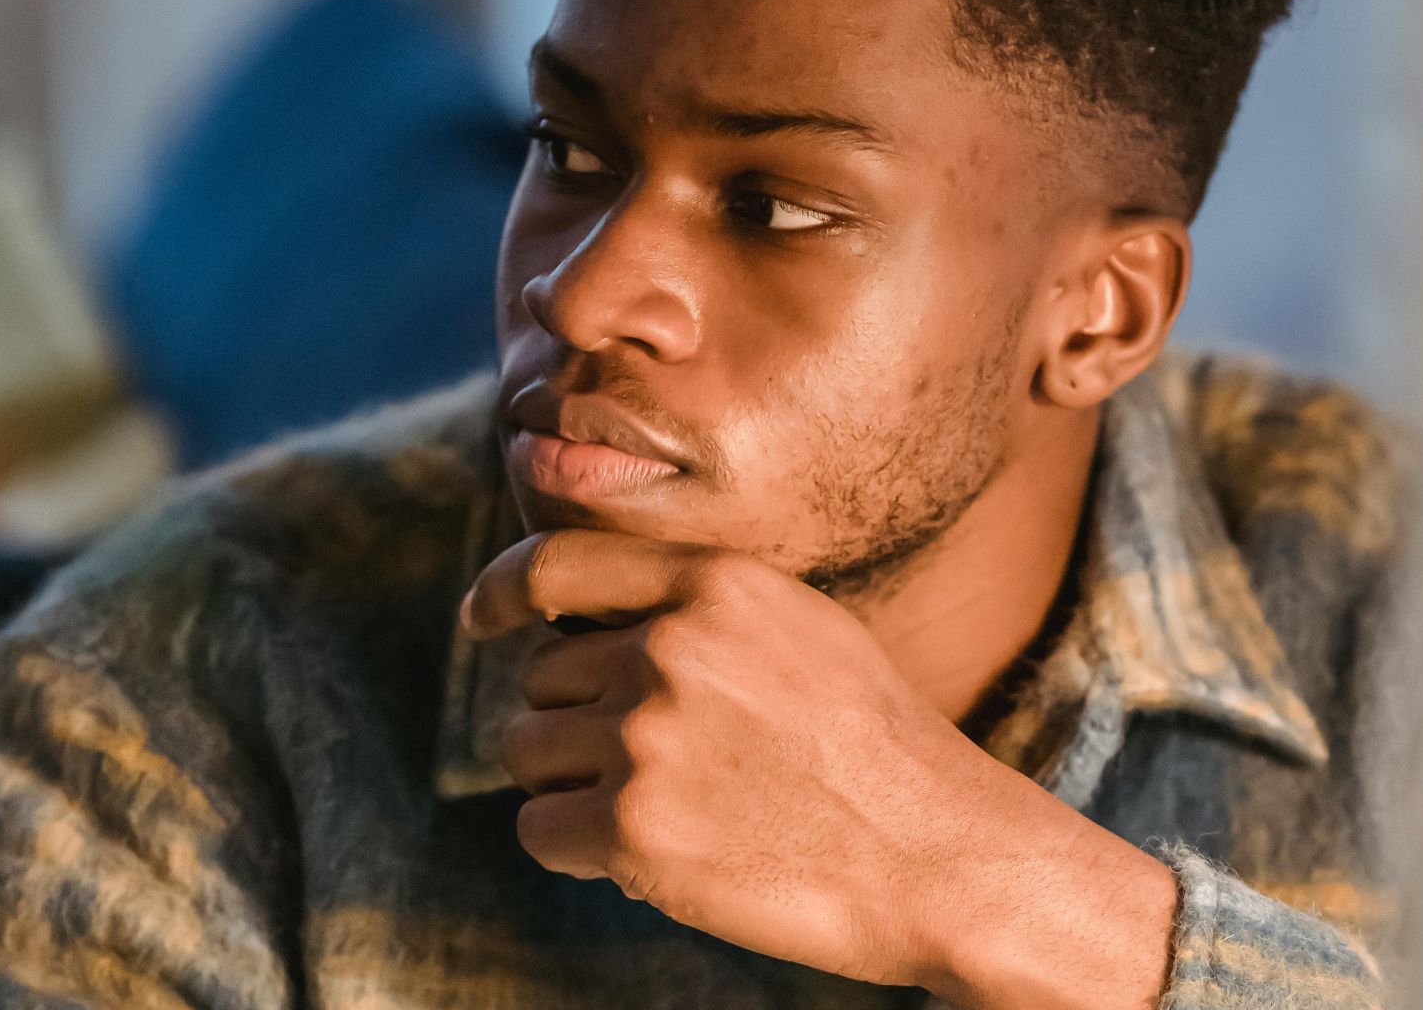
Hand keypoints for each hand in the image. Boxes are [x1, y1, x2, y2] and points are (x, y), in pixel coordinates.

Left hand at [460, 529, 1176, 1006]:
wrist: (941, 855)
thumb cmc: (879, 753)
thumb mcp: (803, 633)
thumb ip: (701, 616)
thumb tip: (591, 633)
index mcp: (716, 587)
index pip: (559, 565)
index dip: (503, 590)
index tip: (480, 617)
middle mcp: (670, 649)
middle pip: (542, 679)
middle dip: (576, 724)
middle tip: (656, 770)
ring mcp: (647, 738)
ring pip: (529, 752)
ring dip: (574, 788)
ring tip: (666, 812)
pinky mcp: (633, 829)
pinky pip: (540, 828)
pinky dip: (577, 850)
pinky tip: (650, 858)